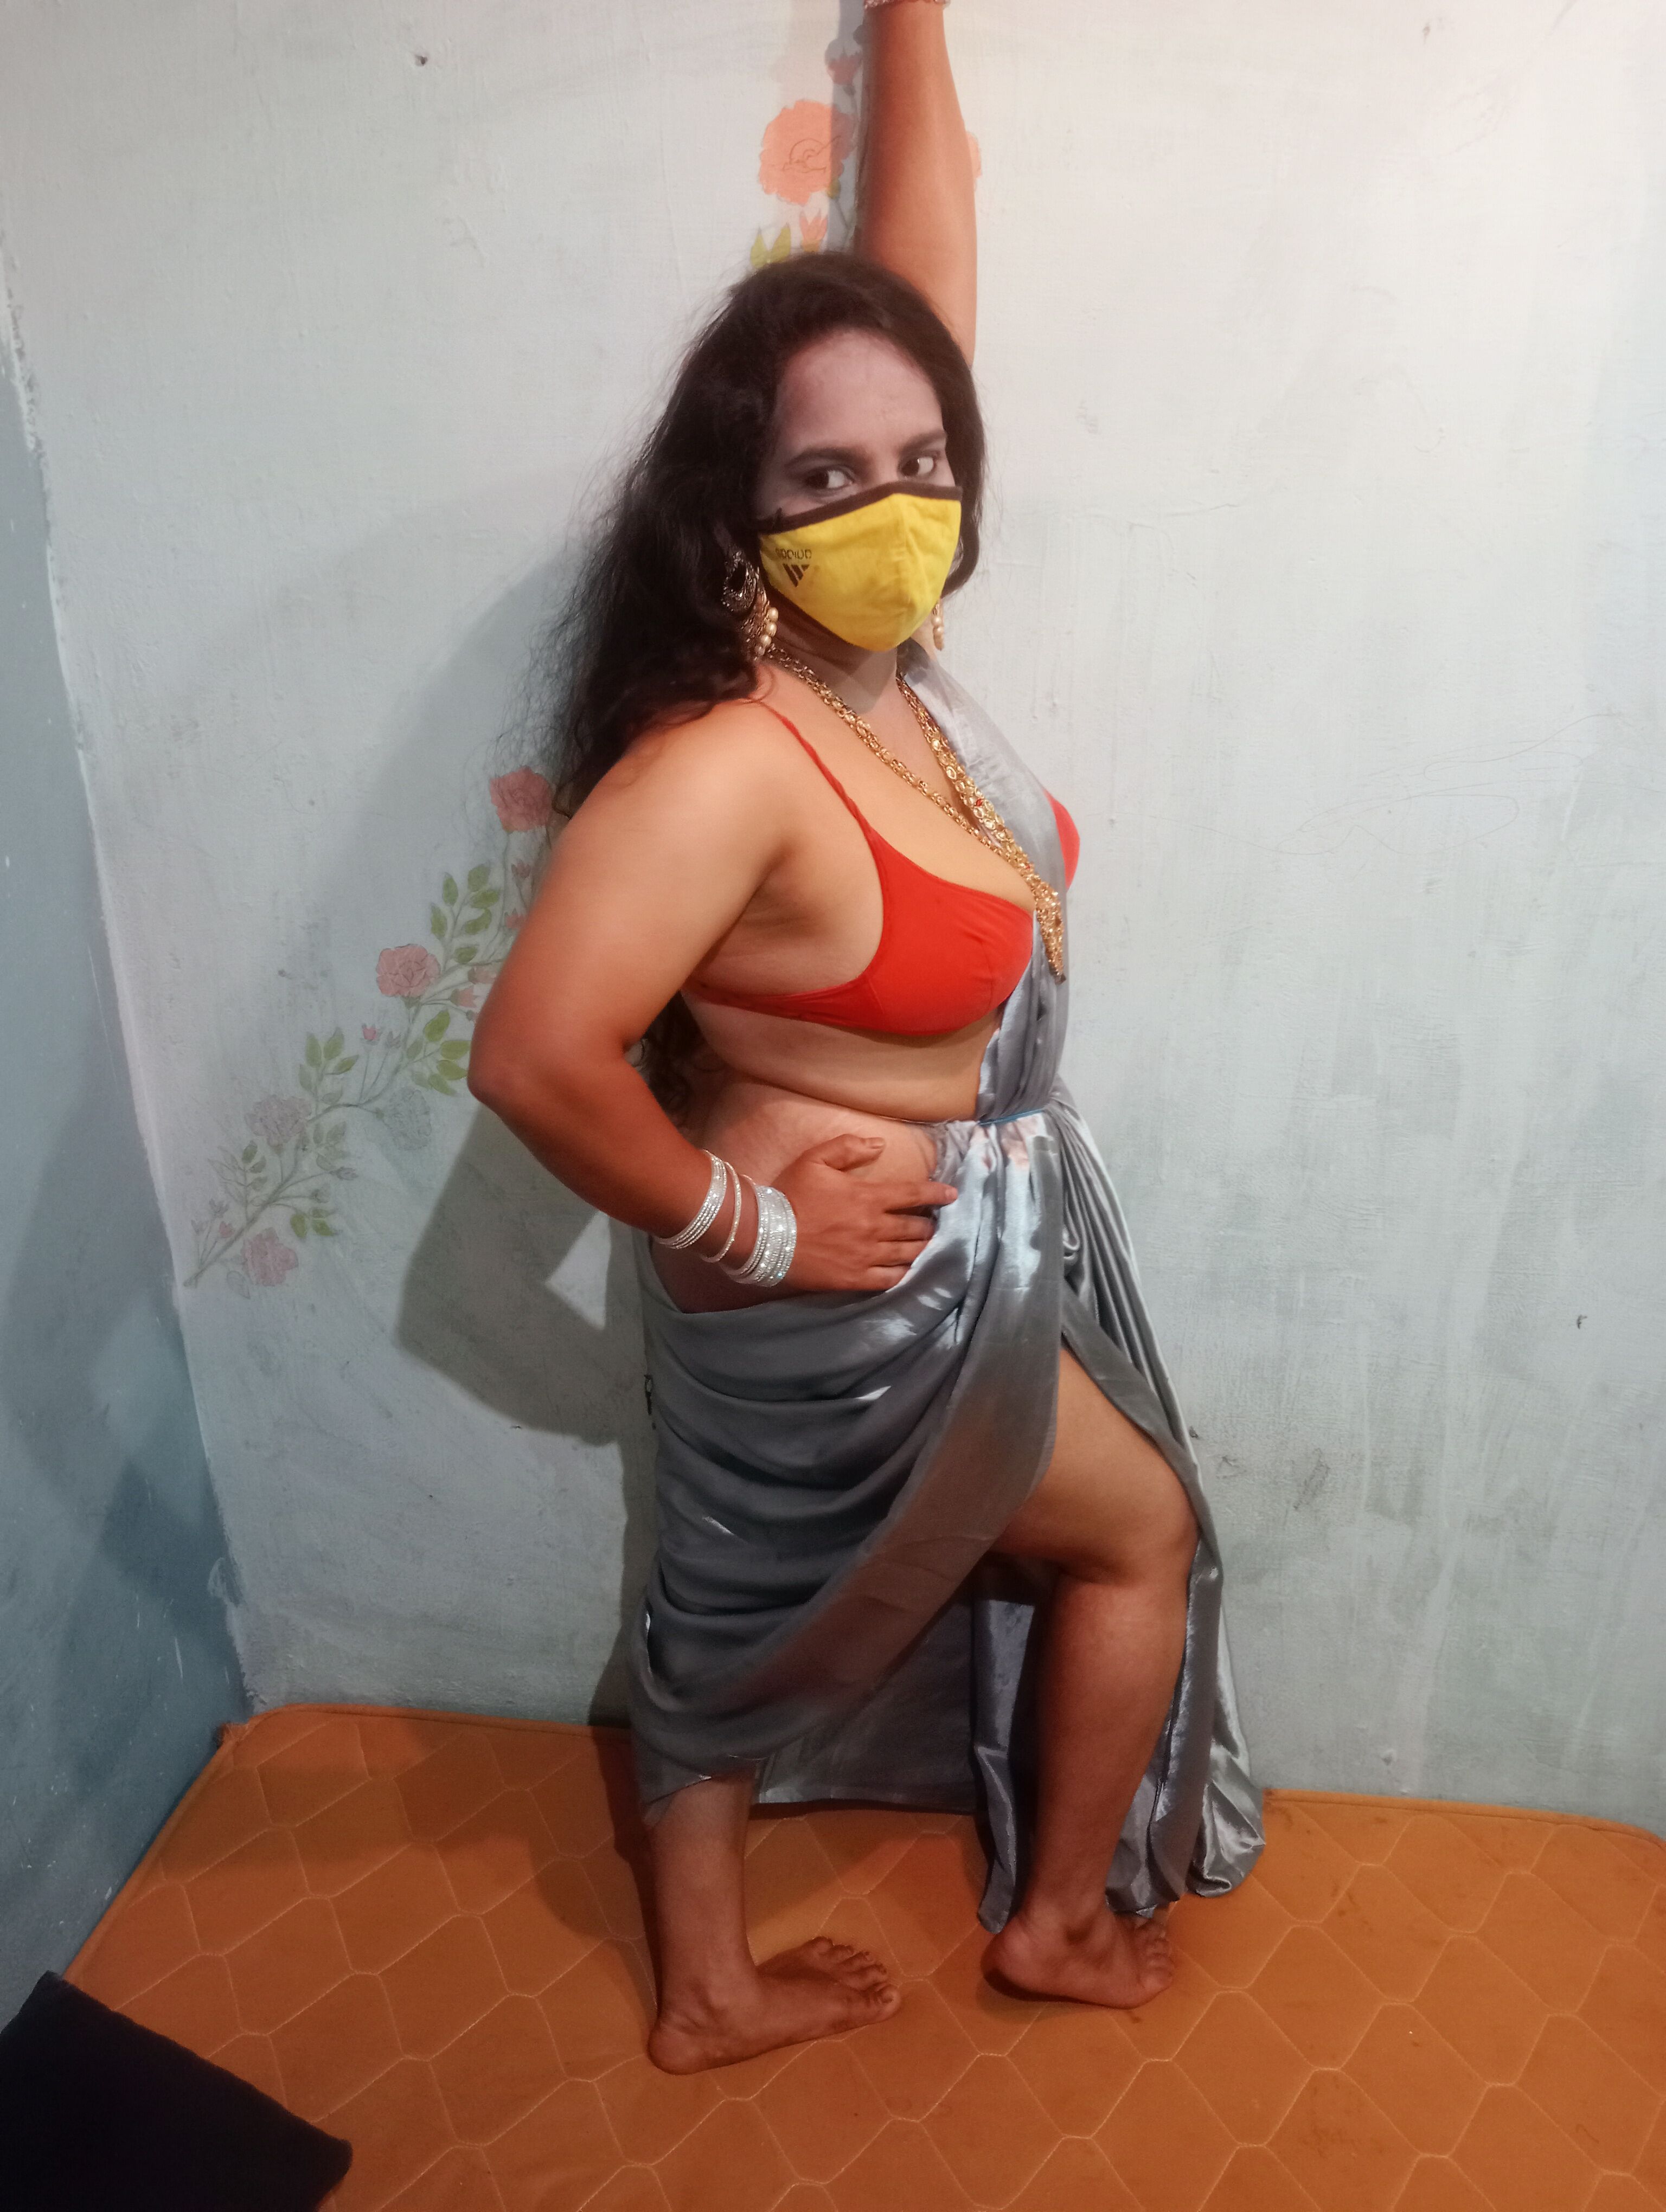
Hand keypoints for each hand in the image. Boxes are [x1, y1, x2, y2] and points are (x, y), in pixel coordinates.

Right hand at [774, 1133, 957, 1291]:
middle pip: (915, 1227)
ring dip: (921, 1247)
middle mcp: (874, 1227)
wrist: (766, 1234)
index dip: (937, 1193)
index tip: (952, 1194)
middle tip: (932, 1222)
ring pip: (908, 1253)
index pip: (913, 1193)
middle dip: (928, 1223)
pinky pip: (890, 1279)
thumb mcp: (815, 1159)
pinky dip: (904, 1273)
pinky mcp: (855, 1278)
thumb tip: (880, 1145)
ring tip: (925, 1244)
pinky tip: (908, 1270)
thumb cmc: (791, 1194)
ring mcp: (866, 1255)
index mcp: (868, 1197)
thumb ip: (849, 1147)